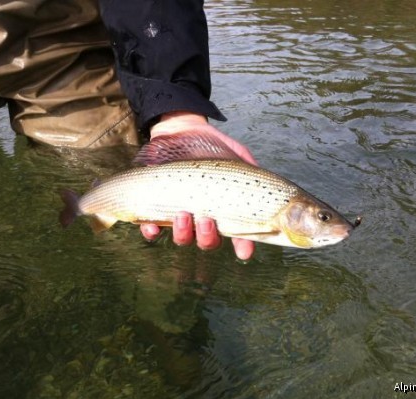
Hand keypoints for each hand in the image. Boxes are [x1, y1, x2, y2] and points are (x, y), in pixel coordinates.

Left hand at [140, 111, 256, 259]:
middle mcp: (204, 217)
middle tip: (206, 219)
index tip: (244, 251)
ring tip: (183, 214)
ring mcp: (181, 214)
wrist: (180, 129)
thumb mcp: (237, 153)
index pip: (237, 234)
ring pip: (183, 238)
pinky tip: (153, 228)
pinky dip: (151, 231)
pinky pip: (152, 228)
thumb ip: (250, 167)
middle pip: (208, 241)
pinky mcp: (157, 207)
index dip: (242, 246)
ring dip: (184, 233)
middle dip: (208, 236)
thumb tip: (264, 179)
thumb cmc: (211, 146)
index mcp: (225, 209)